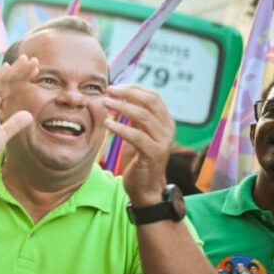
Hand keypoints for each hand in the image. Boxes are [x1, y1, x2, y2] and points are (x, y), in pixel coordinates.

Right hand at [0, 56, 37, 165]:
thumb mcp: (3, 134)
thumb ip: (15, 124)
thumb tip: (29, 115)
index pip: (10, 88)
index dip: (22, 79)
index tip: (37, 71)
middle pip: (6, 81)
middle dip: (20, 70)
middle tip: (34, 60)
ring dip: (12, 70)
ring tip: (26, 60)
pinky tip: (7, 69)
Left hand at [103, 85, 174, 206]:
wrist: (145, 187)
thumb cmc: (138, 159)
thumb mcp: (137, 133)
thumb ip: (134, 118)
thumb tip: (119, 97)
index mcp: (165, 121)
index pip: (153, 96)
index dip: (134, 88)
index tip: (114, 86)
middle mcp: (168, 128)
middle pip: (150, 101)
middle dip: (128, 93)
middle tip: (108, 91)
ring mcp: (163, 141)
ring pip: (143, 116)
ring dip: (121, 107)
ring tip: (105, 104)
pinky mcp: (154, 153)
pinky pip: (136, 136)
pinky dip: (120, 128)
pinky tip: (107, 124)